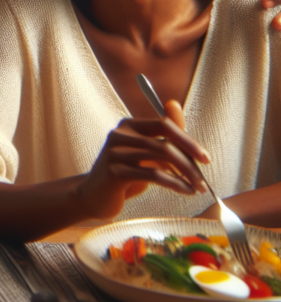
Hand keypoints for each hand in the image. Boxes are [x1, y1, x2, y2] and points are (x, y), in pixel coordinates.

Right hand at [75, 113, 209, 220]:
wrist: (95, 197)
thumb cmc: (125, 174)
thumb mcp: (145, 154)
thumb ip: (162, 134)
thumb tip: (175, 104)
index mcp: (128, 125)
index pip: (164, 124)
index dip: (188, 140)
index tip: (205, 158)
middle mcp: (120, 134)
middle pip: (164, 142)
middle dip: (190, 161)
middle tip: (204, 180)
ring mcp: (115, 152)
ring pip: (161, 159)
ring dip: (186, 175)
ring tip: (198, 188)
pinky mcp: (115, 172)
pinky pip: (153, 175)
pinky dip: (175, 183)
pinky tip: (185, 191)